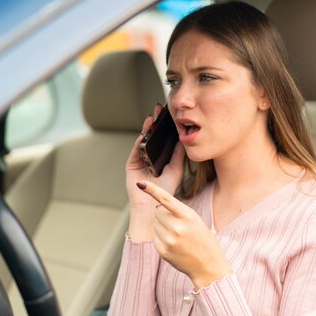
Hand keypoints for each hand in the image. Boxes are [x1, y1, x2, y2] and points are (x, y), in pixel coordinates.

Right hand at [126, 104, 184, 241]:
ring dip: (148, 127)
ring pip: (144, 140)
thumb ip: (178, 154)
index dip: (167, 126)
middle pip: (153, 136)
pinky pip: (136, 149)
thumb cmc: (166, 191)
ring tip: (153, 116)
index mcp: (161, 158)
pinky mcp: (131, 164)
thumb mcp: (176, 168)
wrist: (153, 207)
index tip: (172, 113)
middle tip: (161, 108)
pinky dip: (140, 139)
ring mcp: (140, 160)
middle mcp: (149, 157)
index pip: (163, 138)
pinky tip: (145, 131)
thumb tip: (184, 137)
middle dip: (157, 122)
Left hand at [137, 181, 231, 288]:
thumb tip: (157, 207)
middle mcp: (177, 227)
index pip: (166, 199)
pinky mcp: (163, 251)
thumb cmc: (204, 240)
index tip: (141, 183)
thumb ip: (179, 212)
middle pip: (158, 211)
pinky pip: (154, 236)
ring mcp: (169, 240)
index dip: (152, 190)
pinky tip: (174, 244)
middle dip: (164, 214)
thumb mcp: (196, 221)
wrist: (208, 266)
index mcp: (188, 216)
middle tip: (178, 224)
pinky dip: (161, 237)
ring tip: (178, 236)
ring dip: (162, 226)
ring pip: (155, 223)